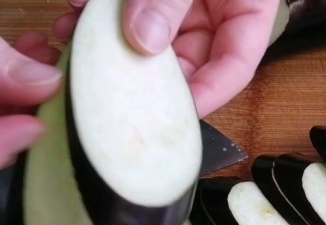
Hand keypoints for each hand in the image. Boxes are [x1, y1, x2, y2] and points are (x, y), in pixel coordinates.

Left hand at [55, 0, 279, 117]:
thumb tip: (143, 41)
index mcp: (248, 9)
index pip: (234, 68)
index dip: (205, 96)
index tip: (171, 113)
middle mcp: (217, 11)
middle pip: (187, 60)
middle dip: (145, 72)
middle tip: (109, 82)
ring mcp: (184, 2)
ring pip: (151, 39)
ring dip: (115, 46)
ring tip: (78, 42)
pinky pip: (129, 12)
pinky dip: (103, 14)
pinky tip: (77, 13)